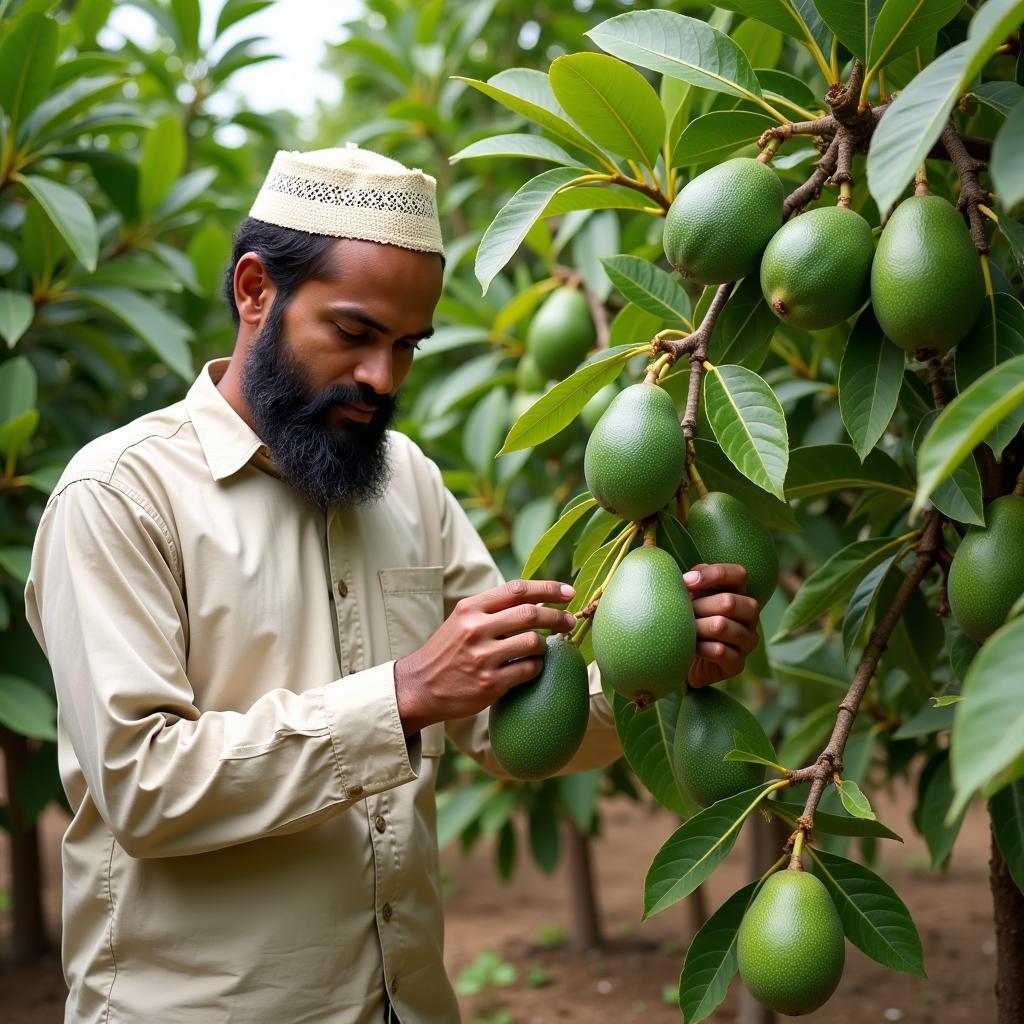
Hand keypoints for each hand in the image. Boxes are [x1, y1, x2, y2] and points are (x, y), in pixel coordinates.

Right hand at [394, 579, 576, 735]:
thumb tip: (537, 598)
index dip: (548, 589)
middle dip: (558, 616)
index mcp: (470, 608)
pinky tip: (530, 667)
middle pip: (531, 614)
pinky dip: (536, 667)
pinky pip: (528, 670)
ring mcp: (483, 657)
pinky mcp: (490, 683)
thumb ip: (493, 609)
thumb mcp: (462, 620)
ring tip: (541, 648)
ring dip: (545, 645)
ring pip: (534, 642)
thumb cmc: (447, 651)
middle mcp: (476, 629)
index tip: (568, 592)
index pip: (517, 589)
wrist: (418, 687)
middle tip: (571, 621)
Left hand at [683, 563, 760, 687]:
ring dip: (696, 626)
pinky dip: (699, 647)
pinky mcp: (738, 663)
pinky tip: (690, 647)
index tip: (685, 582)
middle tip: (682, 613)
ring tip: (684, 630)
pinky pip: (719, 651)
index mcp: (739, 594)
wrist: (685, 659)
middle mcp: (749, 616)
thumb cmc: (689, 621)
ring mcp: (747, 640)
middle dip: (699, 606)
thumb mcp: (691, 597)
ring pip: (721, 626)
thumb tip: (688, 578)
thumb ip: (693, 581)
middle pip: (729, 601)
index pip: (738, 574)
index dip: (713, 575)